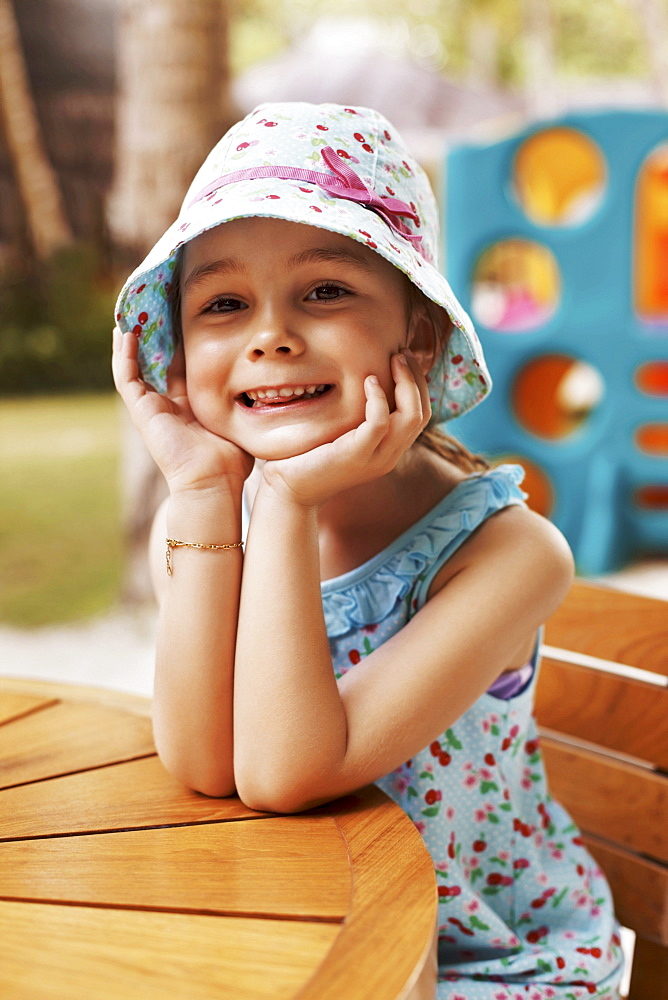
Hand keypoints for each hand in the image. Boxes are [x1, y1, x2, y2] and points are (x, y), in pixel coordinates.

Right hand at [112, 327, 254, 495]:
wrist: (213, 482)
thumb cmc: (232, 461)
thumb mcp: (239, 420)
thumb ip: (243, 400)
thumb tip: (266, 381)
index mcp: (190, 410)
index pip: (181, 369)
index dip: (181, 346)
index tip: (185, 320)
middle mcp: (168, 408)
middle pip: (156, 364)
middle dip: (154, 337)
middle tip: (154, 308)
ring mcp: (152, 410)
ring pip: (134, 367)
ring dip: (131, 342)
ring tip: (129, 313)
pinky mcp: (142, 411)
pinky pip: (127, 377)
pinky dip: (124, 355)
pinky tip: (125, 331)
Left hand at [261, 350, 430, 506]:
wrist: (290, 490)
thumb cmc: (310, 457)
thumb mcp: (340, 434)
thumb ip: (357, 416)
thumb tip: (362, 380)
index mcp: (388, 450)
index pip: (420, 415)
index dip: (418, 385)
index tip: (404, 360)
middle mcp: (388, 456)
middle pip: (421, 414)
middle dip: (416, 379)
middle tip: (401, 353)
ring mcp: (375, 458)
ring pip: (410, 417)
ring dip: (406, 383)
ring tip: (394, 359)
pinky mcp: (356, 455)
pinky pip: (379, 423)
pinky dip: (378, 398)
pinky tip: (368, 380)